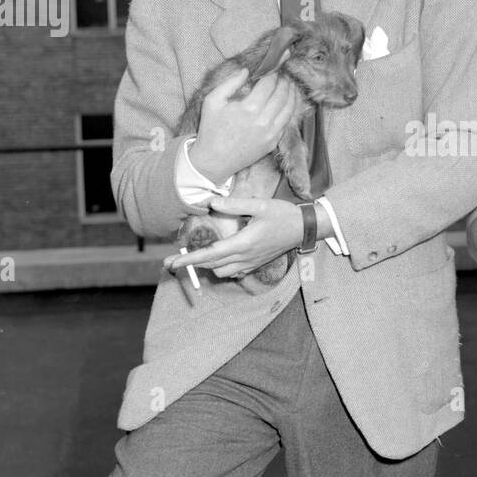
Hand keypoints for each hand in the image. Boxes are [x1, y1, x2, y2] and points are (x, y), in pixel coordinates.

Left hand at [165, 197, 302, 279]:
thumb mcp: (260, 205)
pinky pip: (232, 272)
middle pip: (211, 265)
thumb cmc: (284, 215)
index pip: (210, 254)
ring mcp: (251, 263)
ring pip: (221, 272)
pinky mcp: (255, 264)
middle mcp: (245, 256)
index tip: (172, 263)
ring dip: (206, 266)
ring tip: (195, 257)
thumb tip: (211, 203)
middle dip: (191, 265)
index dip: (189, 259)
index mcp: (244, 243)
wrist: (304, 229)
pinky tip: (218, 259)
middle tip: (171, 262)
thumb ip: (234, 205)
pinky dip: (221, 268)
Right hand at [191, 70, 300, 184]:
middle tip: (284, 74)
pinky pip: (287, 122)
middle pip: (282, 94)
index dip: (273, 72)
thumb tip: (246, 70)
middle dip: (285, 81)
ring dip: (292, 94)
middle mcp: (264, 121)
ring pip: (289, 108)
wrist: (214, 160)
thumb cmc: (211, 129)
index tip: (275, 65)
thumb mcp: (213, 101)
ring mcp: (271, 133)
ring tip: (290, 85)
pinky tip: (288, 102)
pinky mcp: (273, 142)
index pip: (269, 84)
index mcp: (249, 108)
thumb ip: (230, 83)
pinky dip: (291, 109)